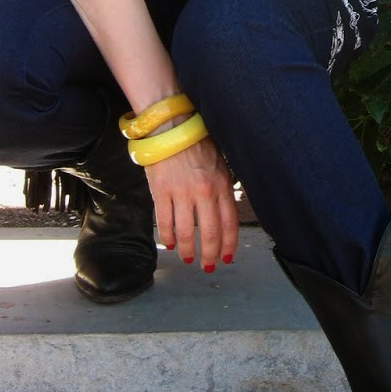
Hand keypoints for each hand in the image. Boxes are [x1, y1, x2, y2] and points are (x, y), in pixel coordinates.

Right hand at [143, 135, 239, 271]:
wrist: (170, 125)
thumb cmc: (196, 142)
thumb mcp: (220, 162)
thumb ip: (224, 187)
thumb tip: (228, 212)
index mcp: (221, 184)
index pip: (229, 223)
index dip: (229, 245)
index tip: (227, 257)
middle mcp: (203, 191)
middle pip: (210, 233)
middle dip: (210, 254)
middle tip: (208, 266)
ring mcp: (181, 192)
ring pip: (186, 232)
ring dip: (188, 250)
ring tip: (188, 258)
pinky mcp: (160, 191)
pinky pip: (164, 222)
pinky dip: (168, 237)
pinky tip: (170, 244)